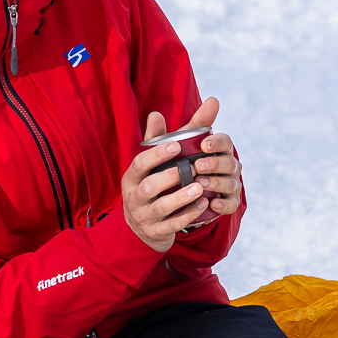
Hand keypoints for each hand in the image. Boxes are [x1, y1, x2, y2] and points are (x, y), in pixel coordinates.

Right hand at [122, 96, 239, 250]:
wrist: (143, 226)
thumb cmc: (154, 183)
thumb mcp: (157, 160)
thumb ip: (171, 134)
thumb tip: (183, 106)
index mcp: (132, 175)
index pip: (139, 163)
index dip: (156, 155)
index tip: (177, 146)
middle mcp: (134, 196)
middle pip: (147, 187)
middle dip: (169, 177)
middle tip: (193, 168)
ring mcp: (144, 216)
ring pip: (160, 208)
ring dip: (181, 198)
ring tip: (200, 188)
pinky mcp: (156, 231)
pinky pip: (172, 224)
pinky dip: (188, 215)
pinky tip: (205, 205)